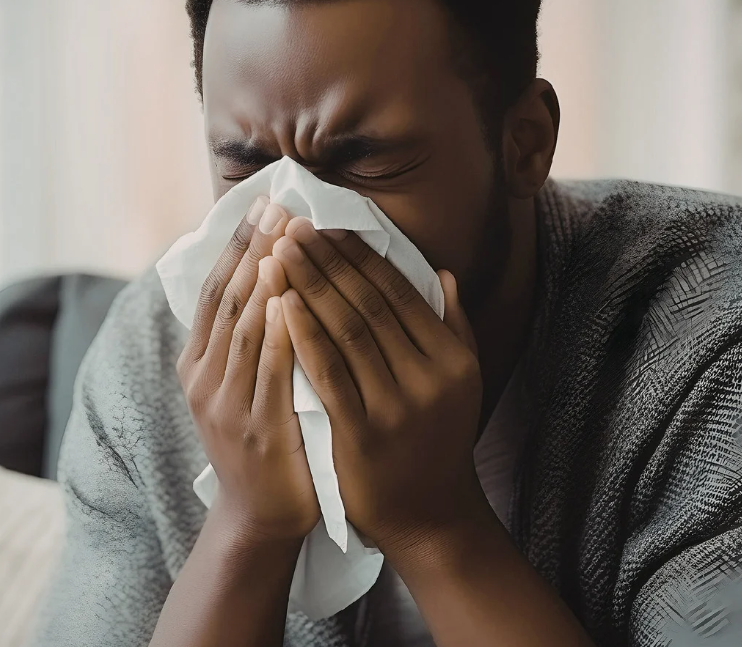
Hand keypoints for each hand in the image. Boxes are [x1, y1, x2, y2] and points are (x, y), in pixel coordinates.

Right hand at [177, 199, 320, 544]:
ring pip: (243, 328)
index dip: (239, 244)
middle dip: (253, 248)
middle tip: (278, 204)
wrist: (259, 514)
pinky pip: (265, 372)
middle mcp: (204, 377)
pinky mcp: (254, 428)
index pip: (217, 289)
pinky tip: (289, 302)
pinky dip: (275, 334)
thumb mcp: (241, 384)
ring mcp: (225, 404)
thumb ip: (248, 337)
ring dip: (263, 280)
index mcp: (199, 363)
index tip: (264, 203)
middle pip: (228, 299)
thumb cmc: (262, 439)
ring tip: (284, 237)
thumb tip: (270, 276)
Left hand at [271, 218, 487, 554]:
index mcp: (452, 358)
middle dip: (327, 261)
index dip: (360, 256)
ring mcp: (396, 406)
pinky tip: (282, 305)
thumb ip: (454, 327)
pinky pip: (328, 374)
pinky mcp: (362, 433)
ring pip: (347, 331)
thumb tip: (443, 273)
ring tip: (280, 251)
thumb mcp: (461, 383)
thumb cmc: (439, 441)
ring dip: (310, 286)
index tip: (328, 227)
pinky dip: (304, 335)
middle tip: (293, 227)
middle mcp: (428, 377)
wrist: (428, 515)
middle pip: (368, 303)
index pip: (399, 292)